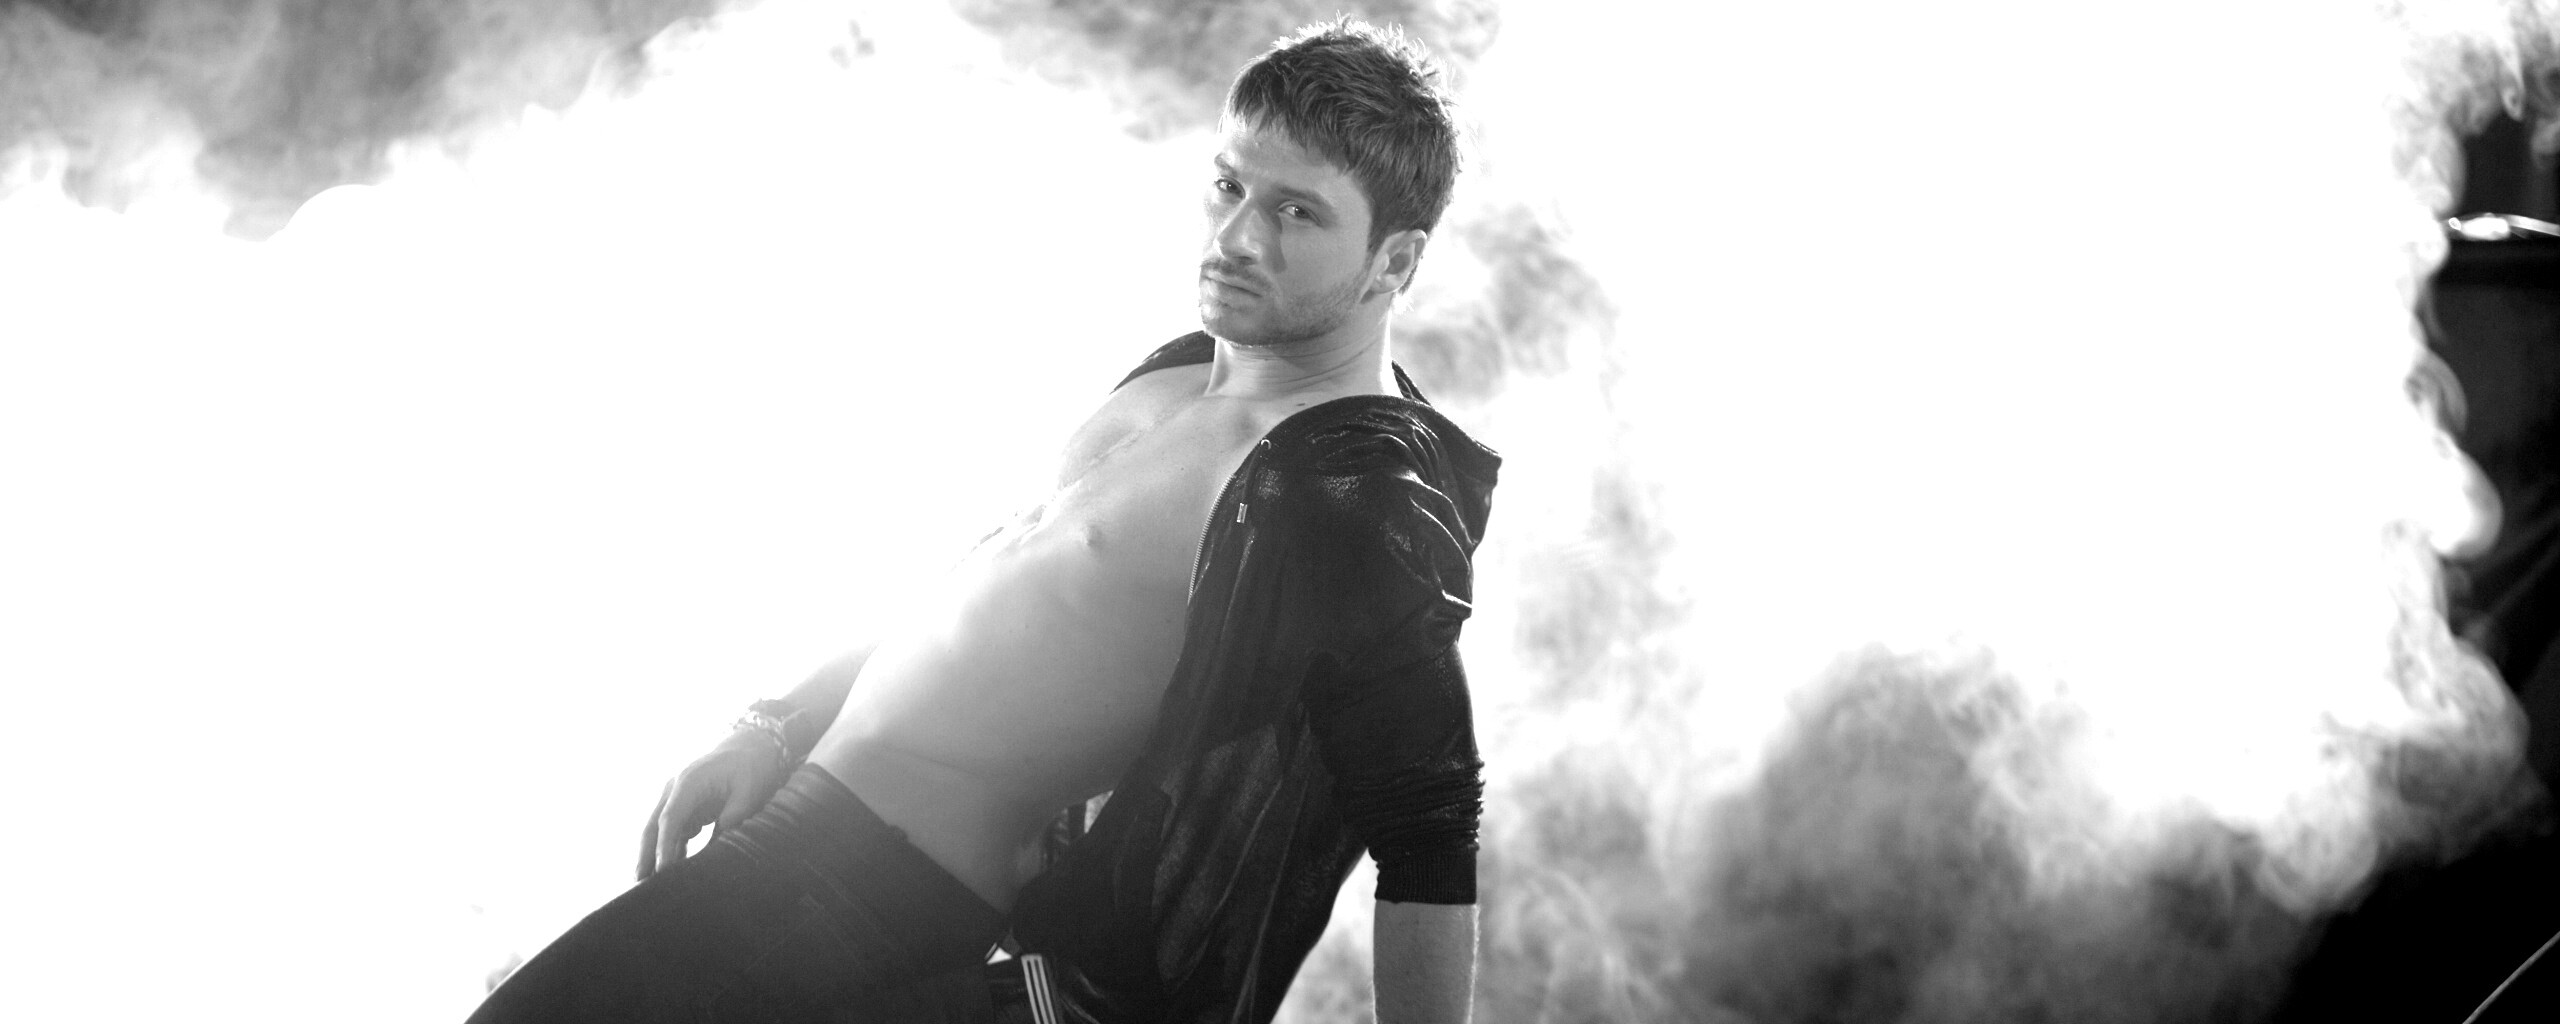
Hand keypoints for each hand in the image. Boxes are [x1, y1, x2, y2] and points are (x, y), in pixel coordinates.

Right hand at [636, 731, 791, 879]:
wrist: (750, 747)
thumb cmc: (750, 767)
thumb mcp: (748, 790)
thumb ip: (733, 816)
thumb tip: (718, 845)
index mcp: (689, 781)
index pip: (670, 818)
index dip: (664, 846)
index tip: (662, 869)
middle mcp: (675, 789)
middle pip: (655, 825)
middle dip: (646, 854)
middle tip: (640, 882)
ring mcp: (676, 798)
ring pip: (659, 831)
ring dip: (654, 856)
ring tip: (650, 885)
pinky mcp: (684, 807)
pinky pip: (673, 832)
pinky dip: (670, 850)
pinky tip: (669, 873)